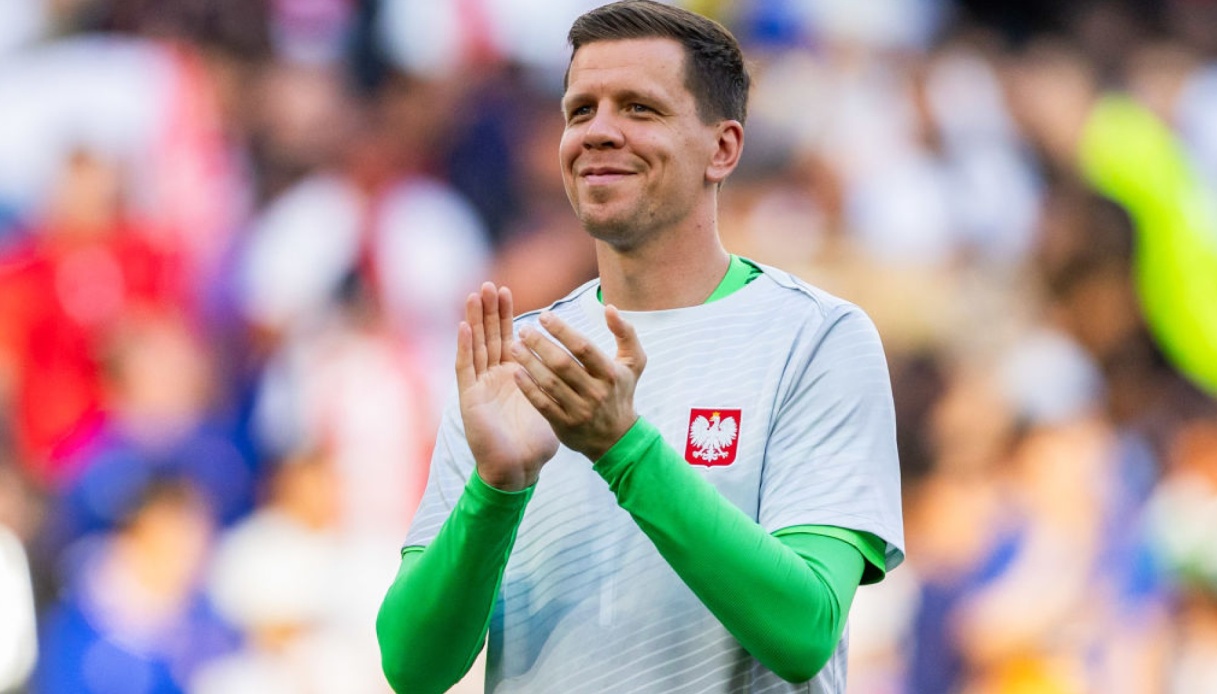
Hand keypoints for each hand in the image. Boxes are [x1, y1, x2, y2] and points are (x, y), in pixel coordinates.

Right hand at [456, 283, 558, 490]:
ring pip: (475, 346)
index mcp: (513, 376)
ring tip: (475, 296)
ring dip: (475, 321)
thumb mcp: (552, 404)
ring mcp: (480, 386)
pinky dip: (464, 347)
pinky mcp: (470, 398)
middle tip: (489, 285)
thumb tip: (580, 368)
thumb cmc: (535, 442)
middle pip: (489, 336)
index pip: (507, 338)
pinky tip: (463, 327)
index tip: (506, 291)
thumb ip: (559, 384)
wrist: (517, 469)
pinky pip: (466, 368)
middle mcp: (494, 377)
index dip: (505, 315)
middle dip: (489, 311)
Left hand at [511, 306, 645, 460]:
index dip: (562, 330)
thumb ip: (626, 333)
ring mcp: (580, 410)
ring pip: (550, 383)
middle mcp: (596, 392)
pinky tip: (517, 372)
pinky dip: (528, 388)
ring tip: (515, 347)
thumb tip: (610, 308)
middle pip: (562, 364)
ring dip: (529, 363)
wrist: (616, 438)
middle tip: (523, 330)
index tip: (543, 316)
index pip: (583, 347)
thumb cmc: (620, 392)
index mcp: (610, 374)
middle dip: (540, 344)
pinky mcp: (565, 425)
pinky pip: (543, 404)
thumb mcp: (633, 362)